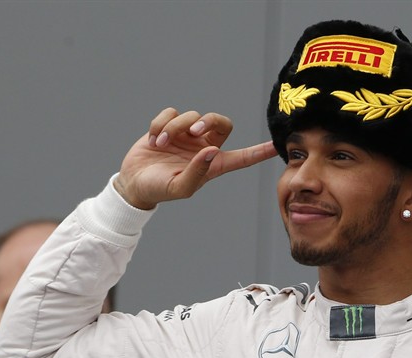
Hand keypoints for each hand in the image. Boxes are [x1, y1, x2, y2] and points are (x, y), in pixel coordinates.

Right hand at [114, 108, 277, 209]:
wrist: (134, 182)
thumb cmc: (160, 189)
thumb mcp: (180, 187)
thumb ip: (198, 171)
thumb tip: (212, 150)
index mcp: (214, 164)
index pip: (243, 157)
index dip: (260, 152)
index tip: (278, 146)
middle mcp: (204, 147)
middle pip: (221, 122)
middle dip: (209, 120)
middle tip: (194, 130)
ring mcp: (187, 135)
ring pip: (191, 116)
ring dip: (175, 128)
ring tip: (161, 144)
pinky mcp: (169, 126)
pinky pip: (172, 113)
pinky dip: (161, 124)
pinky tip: (153, 139)